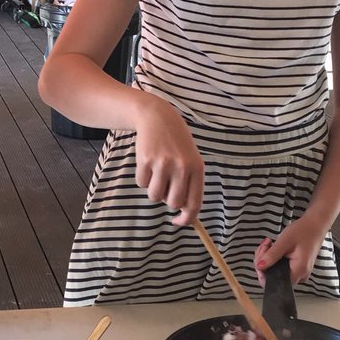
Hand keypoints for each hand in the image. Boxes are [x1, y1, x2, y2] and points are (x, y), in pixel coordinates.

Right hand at [134, 97, 204, 225]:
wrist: (158, 117)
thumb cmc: (176, 143)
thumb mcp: (189, 160)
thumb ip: (189, 184)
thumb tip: (183, 212)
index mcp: (197, 169)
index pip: (194, 203)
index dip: (186, 218)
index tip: (178, 222)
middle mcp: (182, 167)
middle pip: (173, 203)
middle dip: (167, 200)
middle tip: (166, 187)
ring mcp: (163, 164)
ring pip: (155, 196)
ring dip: (154, 190)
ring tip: (157, 172)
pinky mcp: (146, 160)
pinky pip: (142, 184)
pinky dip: (143, 178)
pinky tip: (148, 163)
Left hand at [254, 215, 329, 286]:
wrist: (315, 225)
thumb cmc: (304, 231)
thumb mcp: (284, 241)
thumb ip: (271, 255)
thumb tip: (259, 266)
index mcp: (299, 270)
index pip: (274, 282)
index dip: (263, 272)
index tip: (260, 258)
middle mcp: (300, 275)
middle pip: (273, 276)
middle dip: (263, 261)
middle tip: (265, 246)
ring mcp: (299, 272)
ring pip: (274, 271)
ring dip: (267, 258)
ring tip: (269, 244)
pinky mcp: (296, 268)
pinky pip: (279, 267)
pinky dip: (273, 258)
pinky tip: (272, 247)